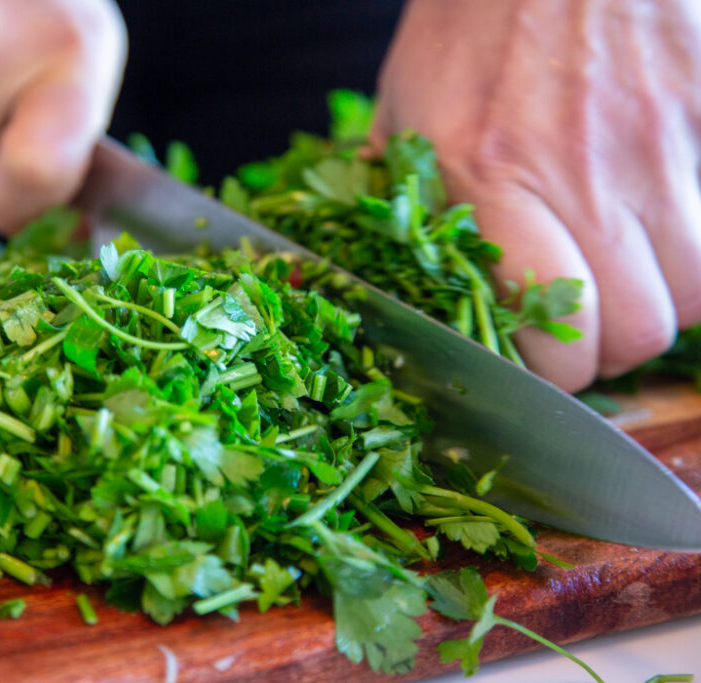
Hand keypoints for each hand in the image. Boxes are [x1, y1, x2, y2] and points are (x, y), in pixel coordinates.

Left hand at [372, 0, 700, 390]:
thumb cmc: (471, 15)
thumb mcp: (405, 102)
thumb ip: (398, 192)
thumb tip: (384, 259)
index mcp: (486, 176)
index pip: (554, 337)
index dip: (549, 373)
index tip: (536, 361)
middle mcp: (581, 173)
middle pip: (637, 332)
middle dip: (605, 351)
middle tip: (580, 325)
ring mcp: (660, 147)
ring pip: (696, 295)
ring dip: (661, 304)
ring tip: (625, 276)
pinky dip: (698, 253)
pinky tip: (662, 231)